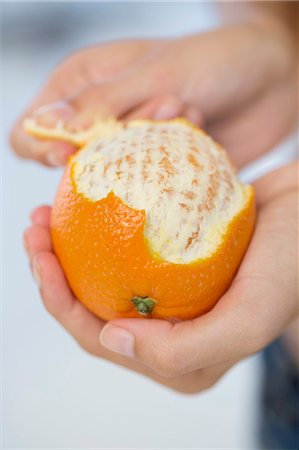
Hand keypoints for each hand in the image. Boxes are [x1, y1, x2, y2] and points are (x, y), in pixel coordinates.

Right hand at [11, 19, 295, 167]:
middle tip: (154, 114)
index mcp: (83, 85)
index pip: (29, 130)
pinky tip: (197, 125)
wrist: (270, 78)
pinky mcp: (158, 171)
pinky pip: (148, 187)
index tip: (71, 154)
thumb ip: (101, 102)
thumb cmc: (212, 58)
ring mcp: (130, 148)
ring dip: (147, 151)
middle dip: (108, 148)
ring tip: (183, 111)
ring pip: (111, 176)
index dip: (41, 147)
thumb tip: (45, 127)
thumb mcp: (155, 71)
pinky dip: (172, 161)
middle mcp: (101, 120)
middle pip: (68, 161)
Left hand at [24, 163, 297, 392]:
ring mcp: (168, 291)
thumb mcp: (251, 317)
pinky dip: (98, 224)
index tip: (42, 255)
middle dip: (52, 271)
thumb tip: (112, 340)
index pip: (100, 339)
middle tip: (35, 226)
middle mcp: (168, 328)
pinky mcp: (171, 257)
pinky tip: (81, 199)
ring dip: (67, 245)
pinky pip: (123, 243)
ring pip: (102, 273)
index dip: (59, 303)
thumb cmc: (292, 264)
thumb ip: (185, 351)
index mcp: (179, 357)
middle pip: (92, 305)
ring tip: (46, 213)